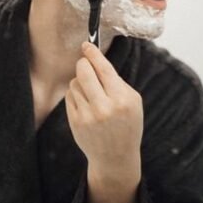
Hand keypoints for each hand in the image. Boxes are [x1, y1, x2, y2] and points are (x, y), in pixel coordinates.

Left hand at [65, 42, 143, 184]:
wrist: (116, 157)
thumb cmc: (127, 124)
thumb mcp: (133, 102)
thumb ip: (117, 81)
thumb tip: (95, 59)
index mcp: (122, 100)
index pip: (103, 68)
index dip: (93, 53)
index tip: (87, 45)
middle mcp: (104, 107)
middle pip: (84, 71)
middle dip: (83, 63)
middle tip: (86, 64)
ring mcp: (87, 116)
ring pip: (75, 83)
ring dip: (81, 81)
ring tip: (91, 92)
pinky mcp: (75, 122)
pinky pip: (69, 96)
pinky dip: (76, 94)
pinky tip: (85, 103)